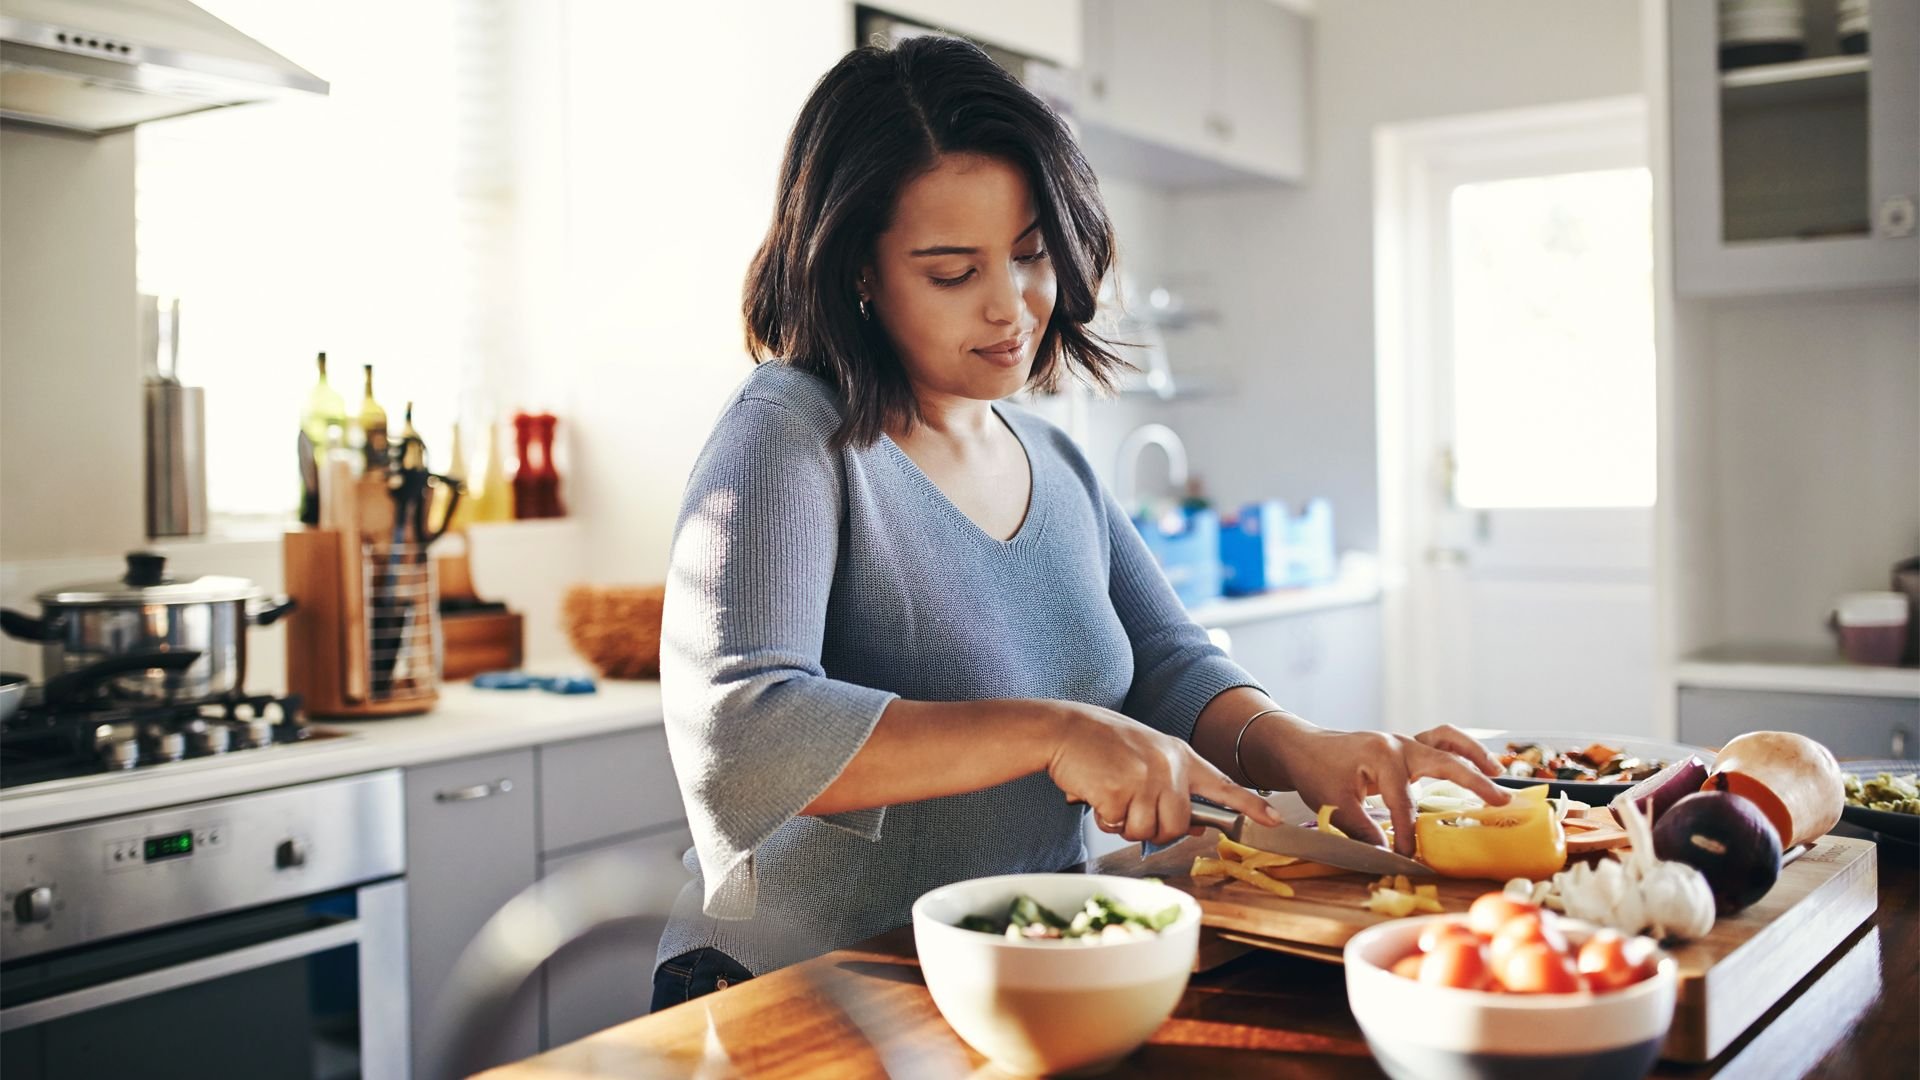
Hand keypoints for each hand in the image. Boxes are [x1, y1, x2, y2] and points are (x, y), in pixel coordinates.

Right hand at [1044, 701, 1281, 844]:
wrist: (1064, 729)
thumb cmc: (1102, 745)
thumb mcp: (1147, 757)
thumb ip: (1173, 786)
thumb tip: (1197, 825)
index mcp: (1179, 755)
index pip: (1223, 784)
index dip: (1250, 806)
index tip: (1274, 820)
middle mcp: (1169, 766)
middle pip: (1178, 825)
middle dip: (1154, 828)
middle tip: (1130, 807)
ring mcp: (1145, 778)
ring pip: (1148, 831)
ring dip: (1126, 824)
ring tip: (1111, 796)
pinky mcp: (1120, 791)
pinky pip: (1119, 826)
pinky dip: (1104, 818)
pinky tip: (1096, 794)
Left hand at [1259, 723, 1511, 855]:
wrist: (1303, 747)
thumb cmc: (1315, 772)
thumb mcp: (1333, 804)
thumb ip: (1362, 829)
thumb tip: (1387, 854)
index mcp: (1382, 756)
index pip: (1404, 803)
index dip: (1408, 834)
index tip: (1410, 857)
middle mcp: (1399, 744)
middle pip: (1445, 762)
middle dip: (1474, 782)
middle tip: (1501, 802)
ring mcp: (1404, 742)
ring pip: (1447, 741)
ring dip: (1474, 755)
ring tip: (1498, 773)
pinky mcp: (1404, 747)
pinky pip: (1439, 742)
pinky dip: (1459, 750)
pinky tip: (1477, 764)